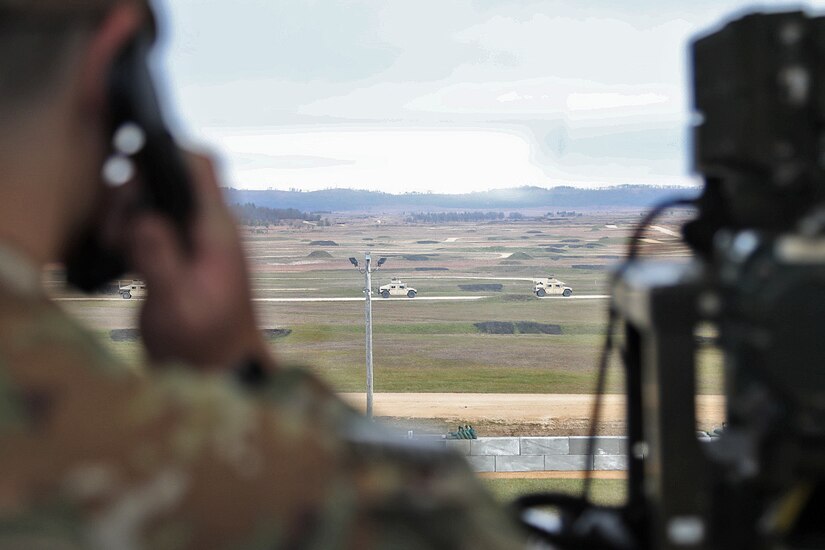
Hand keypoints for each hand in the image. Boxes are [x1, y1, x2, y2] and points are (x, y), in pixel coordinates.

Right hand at [127, 152, 271, 368]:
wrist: (221, 375)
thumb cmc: (207, 346)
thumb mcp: (179, 305)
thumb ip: (161, 261)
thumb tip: (143, 218)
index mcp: (217, 230)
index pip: (201, 166)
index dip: (167, 154)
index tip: (132, 177)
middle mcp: (208, 230)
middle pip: (170, 180)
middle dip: (135, 193)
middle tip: (117, 232)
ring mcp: (193, 244)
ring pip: (156, 203)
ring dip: (128, 215)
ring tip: (118, 248)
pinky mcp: (178, 260)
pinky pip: (151, 228)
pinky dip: (130, 234)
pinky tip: (122, 260)